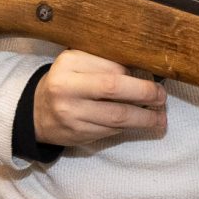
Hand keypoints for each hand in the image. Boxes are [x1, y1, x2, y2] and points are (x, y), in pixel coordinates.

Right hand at [32, 49, 167, 145]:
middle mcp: (67, 88)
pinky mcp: (78, 134)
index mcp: (68, 65)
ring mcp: (71, 114)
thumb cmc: (65, 83)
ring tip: (160, 117)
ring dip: (144, 118)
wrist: (36, 113)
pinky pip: (111, 131)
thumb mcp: (77, 64)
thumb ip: (104, 63)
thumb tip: (143, 69)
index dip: (135, 74)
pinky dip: (130, 127)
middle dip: (144, 93)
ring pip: (116, 117)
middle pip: (114, 89)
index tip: (153, 77)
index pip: (110, 67)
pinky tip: (143, 124)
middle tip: (162, 97)